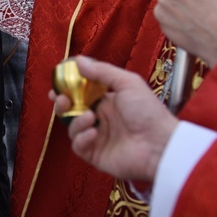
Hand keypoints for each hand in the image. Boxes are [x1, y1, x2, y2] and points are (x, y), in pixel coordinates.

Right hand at [49, 56, 177, 182]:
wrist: (160, 145)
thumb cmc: (148, 111)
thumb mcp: (127, 83)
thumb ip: (102, 72)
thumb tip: (77, 61)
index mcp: (107, 100)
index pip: (81, 92)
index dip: (67, 88)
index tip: (57, 83)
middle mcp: (100, 118)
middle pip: (71, 110)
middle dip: (62, 104)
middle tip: (62, 100)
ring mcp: (97, 137)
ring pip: (72, 127)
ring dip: (76, 121)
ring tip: (90, 117)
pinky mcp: (95, 155)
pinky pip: (78, 146)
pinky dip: (81, 138)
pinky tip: (94, 133)